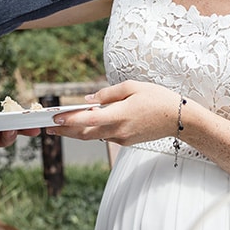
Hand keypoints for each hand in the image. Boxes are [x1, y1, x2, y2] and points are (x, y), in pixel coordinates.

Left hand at [46, 80, 186, 145]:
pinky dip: (93, 130)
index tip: (54, 118)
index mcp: (119, 115)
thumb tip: (88, 100)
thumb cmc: (158, 99)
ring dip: (76, 132)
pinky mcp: (126, 142)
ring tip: (60, 126)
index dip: (69, 120)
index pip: (88, 120)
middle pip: (85, 134)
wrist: (180, 119)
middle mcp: (118, 131)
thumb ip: (108, 94)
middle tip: (48, 127)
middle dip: (65, 131)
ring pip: (93, 136)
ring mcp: (122, 139)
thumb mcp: (133, 87)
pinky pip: (105, 136)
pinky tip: (85, 124)